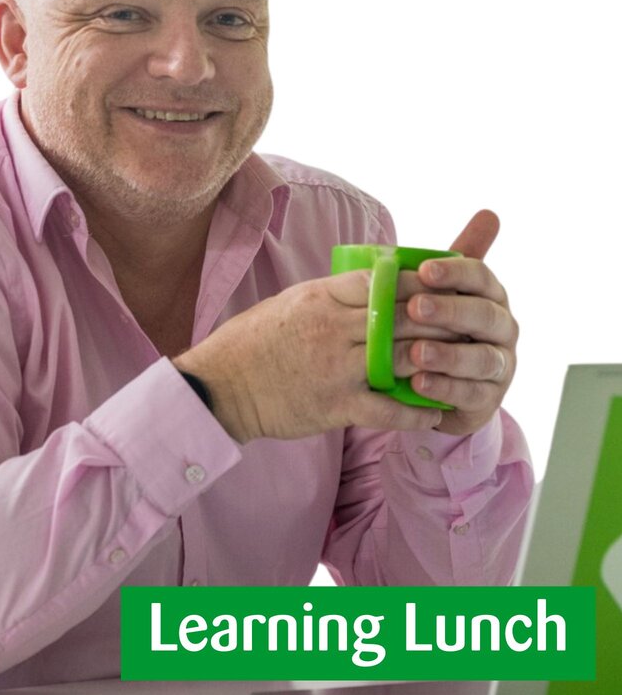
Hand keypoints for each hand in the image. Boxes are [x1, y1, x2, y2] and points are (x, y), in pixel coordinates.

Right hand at [173, 269, 456, 443]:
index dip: (422, 282)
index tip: (447, 284)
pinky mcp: (335, 405)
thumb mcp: (291, 302)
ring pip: (403, 358)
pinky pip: (387, 409)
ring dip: (438, 362)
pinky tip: (435, 413)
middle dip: (442, 319)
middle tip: (471, 324)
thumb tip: (373, 283)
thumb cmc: (253, 341)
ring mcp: (336, 367)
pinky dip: (416, 413)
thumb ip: (333, 296)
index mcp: (322, 297)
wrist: (222, 386)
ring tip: (463, 365)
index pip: (384, 281)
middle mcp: (333, 328)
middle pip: (403, 317)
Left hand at [406, 210, 517, 435]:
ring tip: (416, 353)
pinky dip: (445, 388)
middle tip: (415, 308)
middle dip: (450, 311)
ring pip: (482, 358)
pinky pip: (472, 394)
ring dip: (448, 356)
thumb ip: (455, 256)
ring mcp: (499, 365)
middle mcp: (501, 328)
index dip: (454, 272)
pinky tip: (419, 383)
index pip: (480, 276)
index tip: (423, 270)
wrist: (441, 377)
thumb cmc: (440, 323)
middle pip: (484, 315)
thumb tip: (490, 213)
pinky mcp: (488, 398)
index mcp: (489, 295)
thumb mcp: (442, 288)